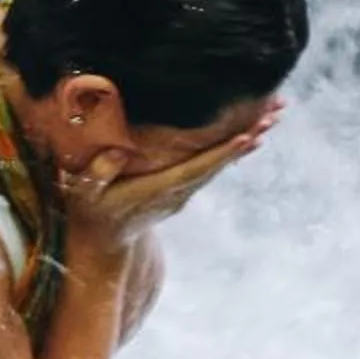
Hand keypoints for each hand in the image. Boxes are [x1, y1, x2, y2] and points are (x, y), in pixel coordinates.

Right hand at [63, 128, 261, 236]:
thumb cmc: (90, 213)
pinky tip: (253, 132)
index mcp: (158, 190)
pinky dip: (235, 147)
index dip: (222, 154)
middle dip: (248, 137)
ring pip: (222, 163)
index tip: (248, 136)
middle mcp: (179, 192)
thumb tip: (116, 154)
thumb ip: (98, 174)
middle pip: (220, 163)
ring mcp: (184, 192)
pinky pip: (214, 164)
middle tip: (276, 113)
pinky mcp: (185, 188)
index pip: (196, 169)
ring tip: (275, 114)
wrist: (103, 244)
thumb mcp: (83, 194)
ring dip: (249, 138)